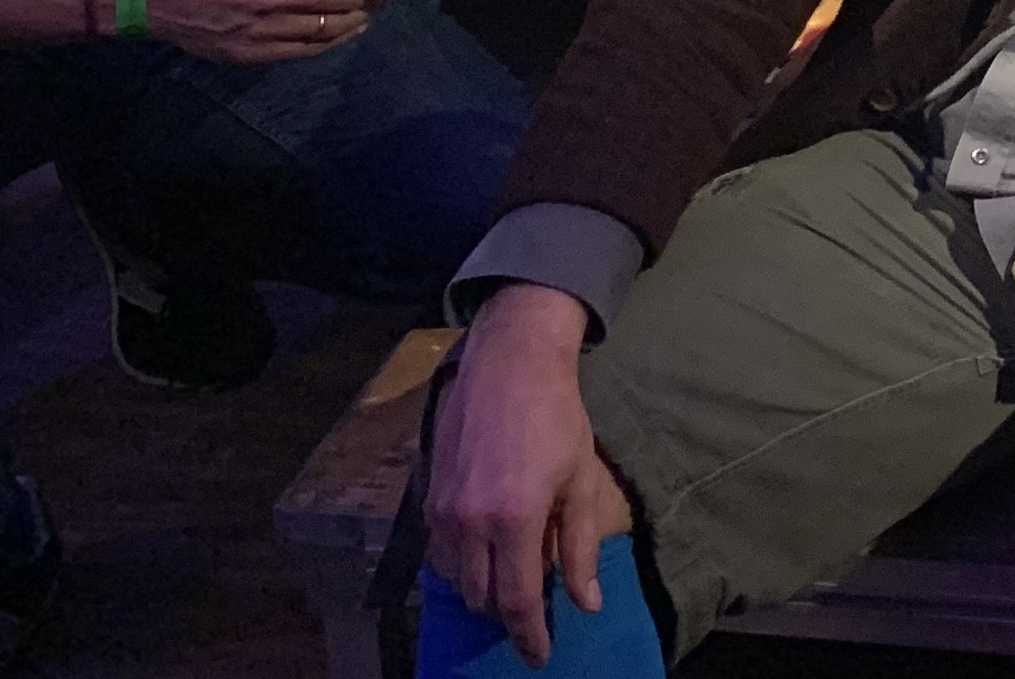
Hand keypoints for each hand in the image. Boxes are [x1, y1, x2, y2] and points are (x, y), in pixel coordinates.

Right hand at [425, 283, 634, 666]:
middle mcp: (470, 522)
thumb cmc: (557, 418)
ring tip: (510, 579)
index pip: (517, 601)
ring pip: (455, 579)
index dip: (529, 636)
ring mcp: (443, 510)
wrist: (509, 365)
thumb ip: (579, 547)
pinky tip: (484, 550)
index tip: (539, 655)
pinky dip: (461, 563)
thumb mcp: (580, 480)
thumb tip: (586, 603)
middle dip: (506, 613)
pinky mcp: (428, 496)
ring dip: (481, 588)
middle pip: (481, 597)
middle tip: (532, 612)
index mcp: (514, 520)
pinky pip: (440, 551)